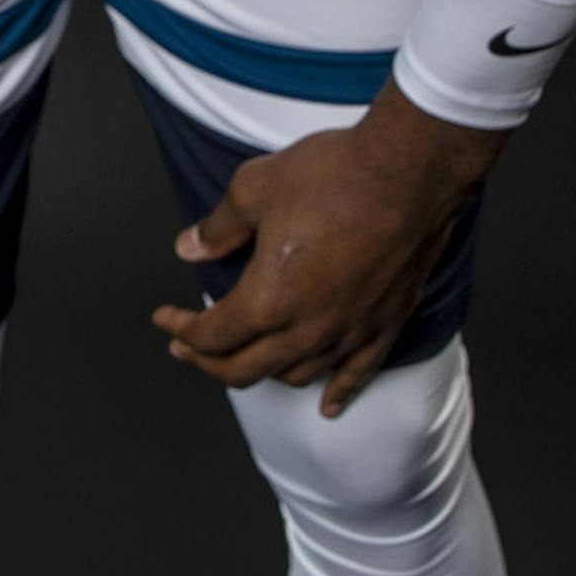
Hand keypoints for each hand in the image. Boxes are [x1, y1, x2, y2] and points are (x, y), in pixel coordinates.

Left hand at [151, 82, 508, 416]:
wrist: (410, 169)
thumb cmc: (334, 174)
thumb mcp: (254, 188)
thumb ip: (218, 228)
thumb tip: (189, 247)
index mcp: (268, 299)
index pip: (212, 335)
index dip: (181, 329)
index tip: (165, 318)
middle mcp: (308, 328)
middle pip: (246, 369)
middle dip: (208, 362)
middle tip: (187, 347)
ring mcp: (350, 332)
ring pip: (296, 375)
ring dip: (262, 372)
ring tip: (245, 358)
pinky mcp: (385, 325)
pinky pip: (357, 375)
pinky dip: (337, 393)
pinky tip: (327, 406)